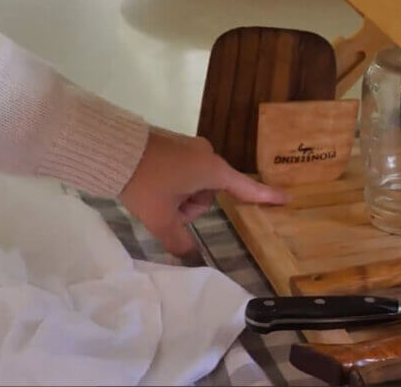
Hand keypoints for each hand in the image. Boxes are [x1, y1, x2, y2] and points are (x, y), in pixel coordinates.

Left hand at [120, 127, 288, 256]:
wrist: (113, 148)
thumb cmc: (145, 182)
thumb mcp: (161, 218)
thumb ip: (178, 241)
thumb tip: (187, 256)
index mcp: (211, 170)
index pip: (245, 188)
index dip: (266, 196)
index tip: (287, 198)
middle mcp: (207, 154)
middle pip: (209, 192)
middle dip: (189, 206)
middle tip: (165, 208)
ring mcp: (192, 147)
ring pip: (194, 183)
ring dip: (179, 195)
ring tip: (155, 195)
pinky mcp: (177, 144)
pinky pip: (184, 171)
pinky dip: (171, 183)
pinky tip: (152, 184)